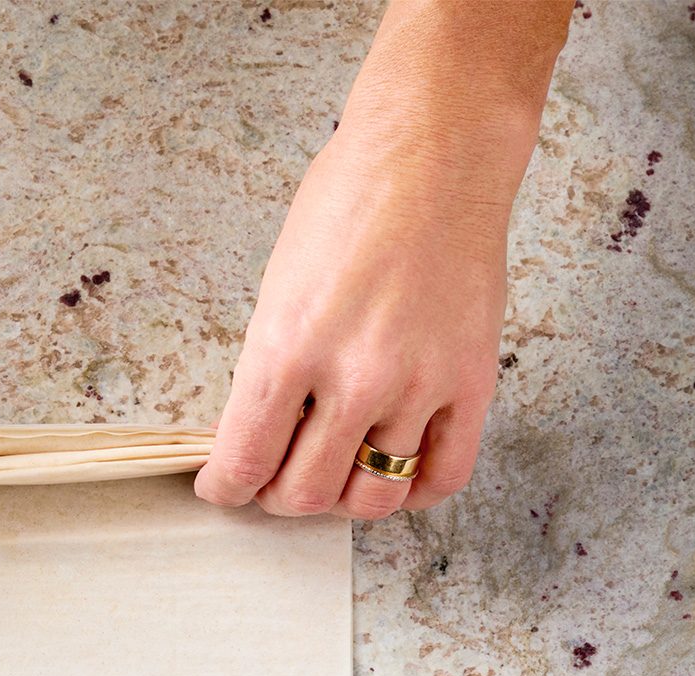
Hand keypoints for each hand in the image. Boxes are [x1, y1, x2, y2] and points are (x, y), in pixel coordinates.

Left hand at [194, 128, 507, 520]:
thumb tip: (257, 435)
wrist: (434, 158)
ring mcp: (418, 384)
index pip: (244, 463)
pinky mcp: (471, 382)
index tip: (222, 487)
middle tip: (275, 478)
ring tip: (332, 473)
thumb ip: (269, 371)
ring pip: (373, 497)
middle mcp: (353, 377)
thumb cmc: (345, 206)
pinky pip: (443, 475)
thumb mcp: (275, 290)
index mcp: (285, 350)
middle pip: (306, 494)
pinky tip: (392, 472)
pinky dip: (412, 491)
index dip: (225, 489)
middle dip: (278, 497)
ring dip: (342, 499)